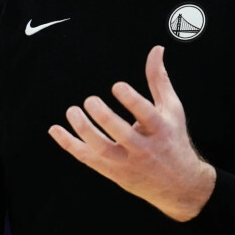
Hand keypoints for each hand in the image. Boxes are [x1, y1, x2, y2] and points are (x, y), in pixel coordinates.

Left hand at [48, 45, 215, 220]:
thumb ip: (159, 79)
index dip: (131, 100)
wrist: (179, 185)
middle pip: (122, 134)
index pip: (146, 115)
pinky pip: (88, 159)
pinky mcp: (113, 172)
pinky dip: (69, 144)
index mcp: (161, 129)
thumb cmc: (172, 138)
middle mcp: (144, 148)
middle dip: (103, 117)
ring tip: (72, 111)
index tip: (116, 86)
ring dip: (84, 130)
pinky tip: (55, 129)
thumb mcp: (171, 109)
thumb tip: (156, 49)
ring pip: (102, 150)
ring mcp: (127, 163)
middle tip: (90, 100)